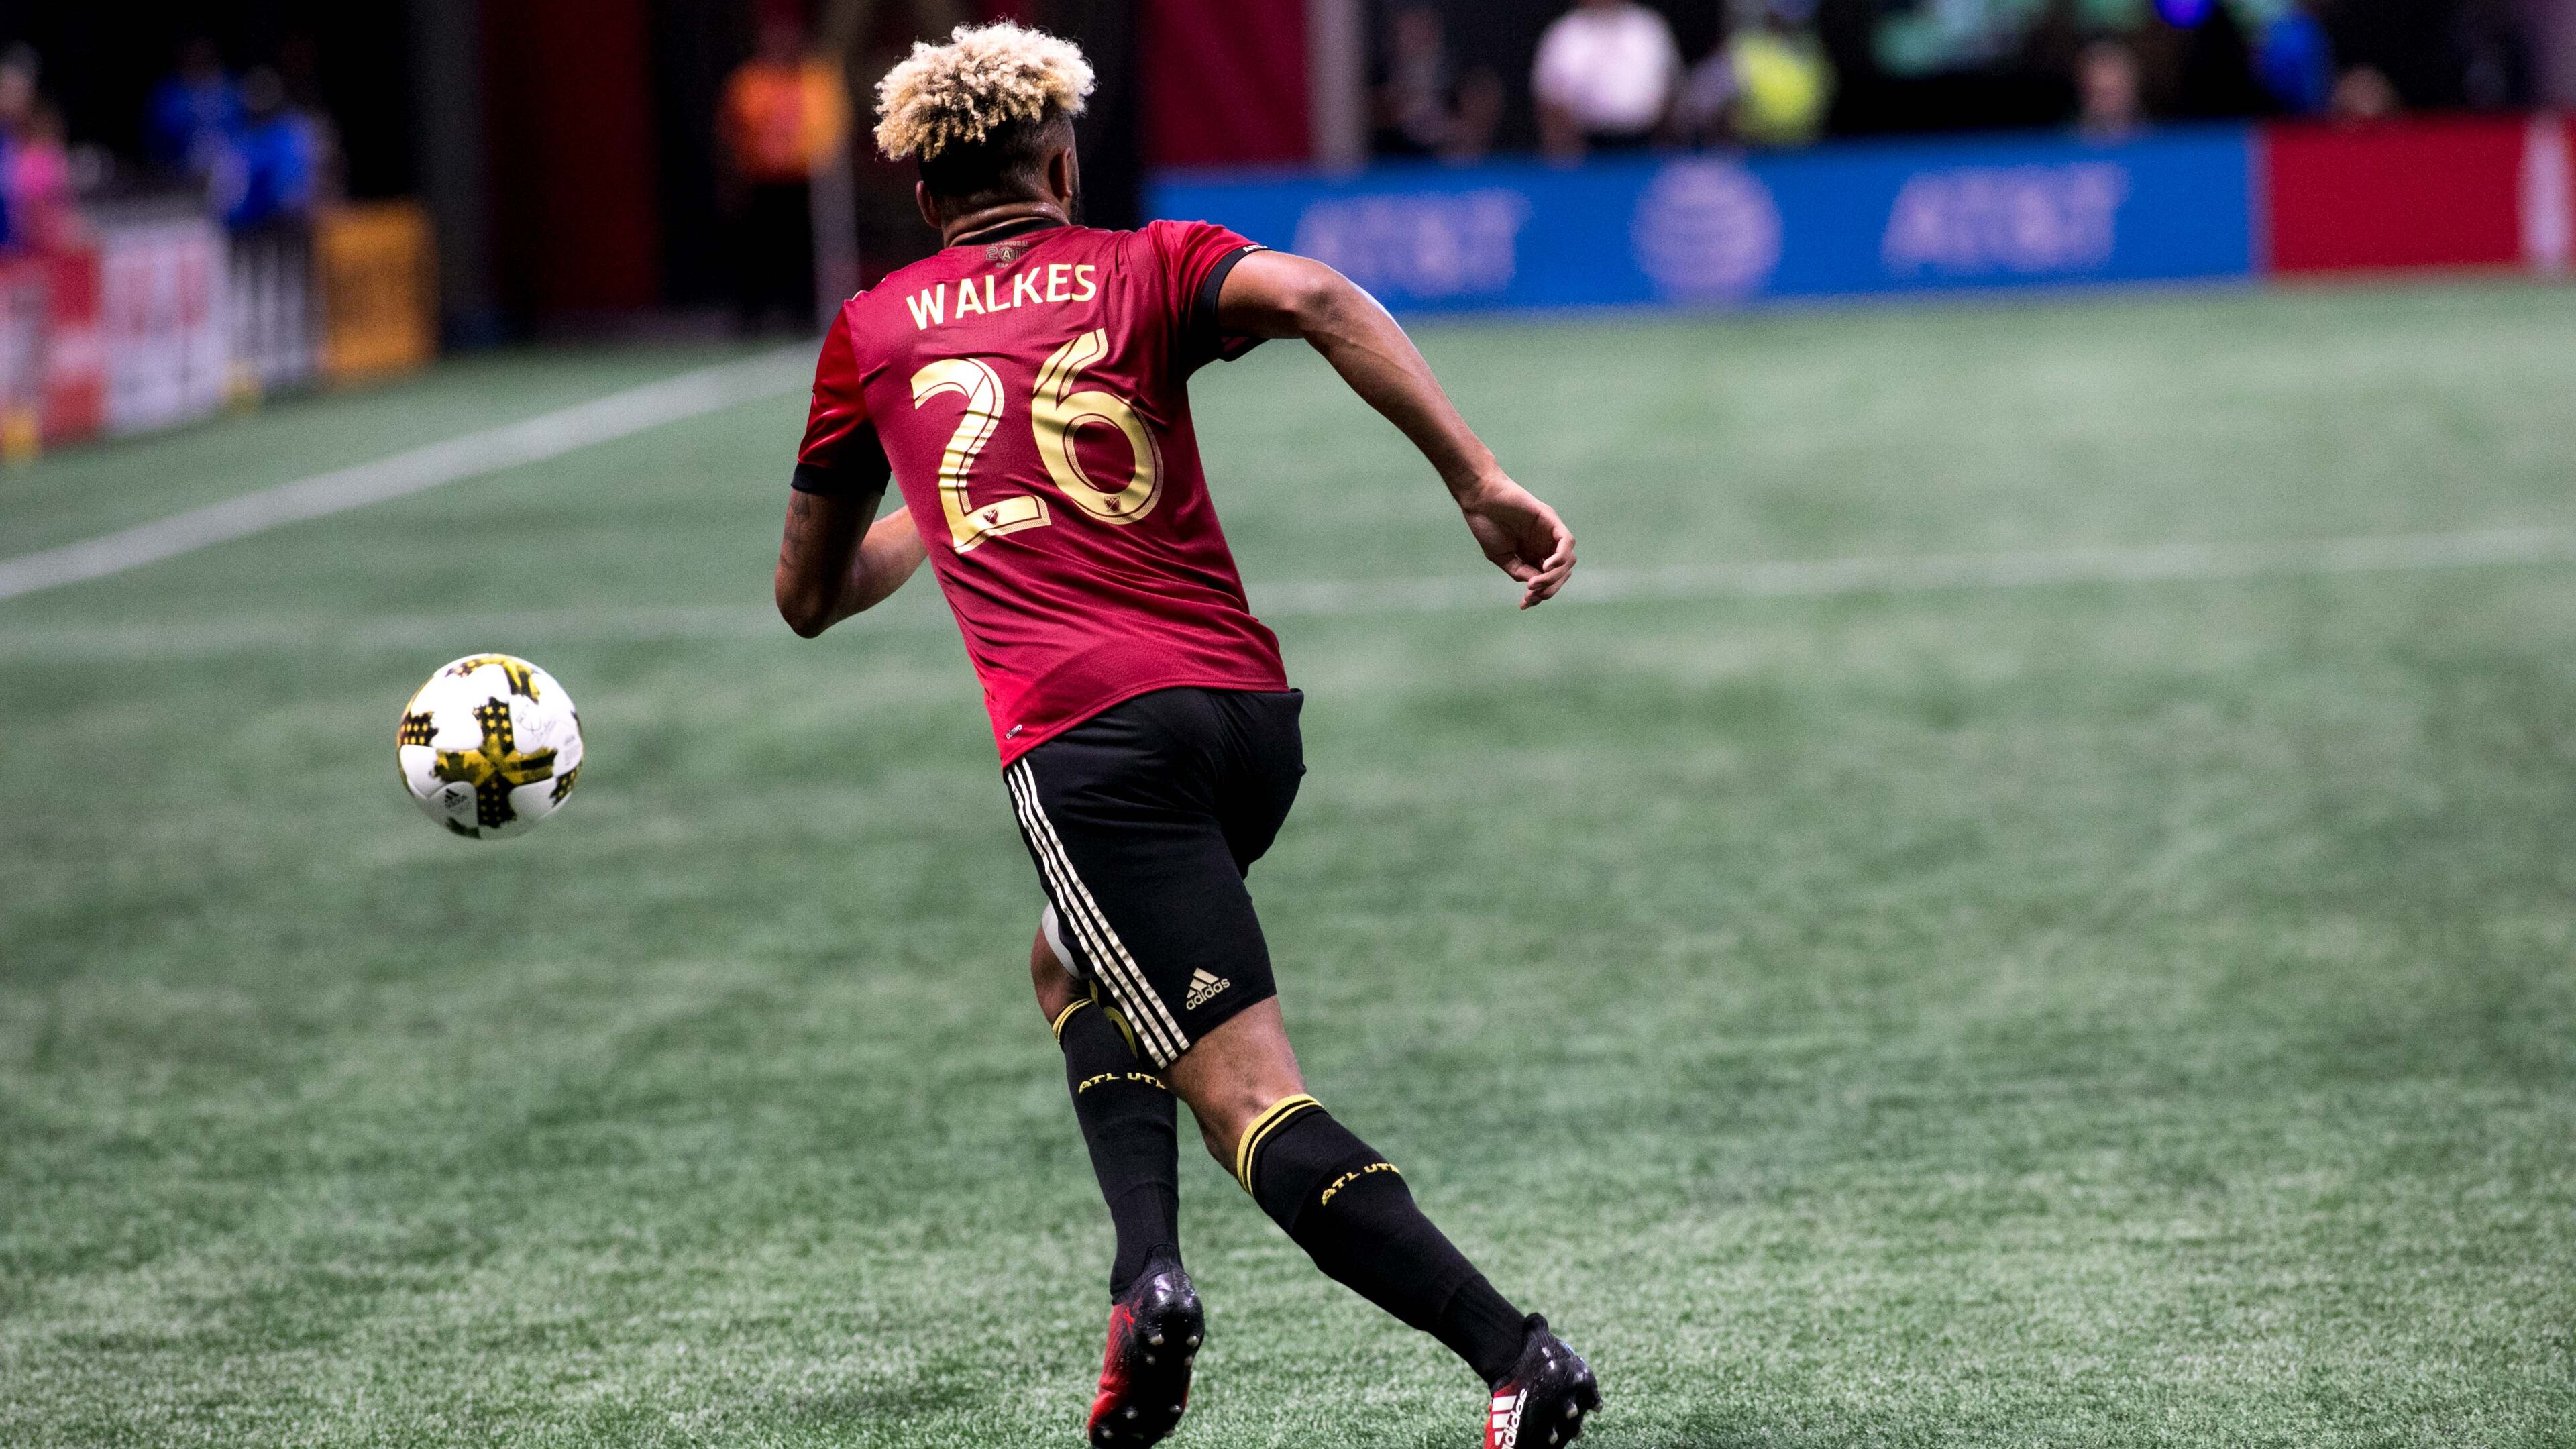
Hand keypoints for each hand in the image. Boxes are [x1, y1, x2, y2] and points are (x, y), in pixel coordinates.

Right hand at [1455, 472, 1574, 608]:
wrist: (1481, 500)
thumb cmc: (1487, 525)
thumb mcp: (1501, 557)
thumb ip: (1520, 571)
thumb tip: (1537, 585)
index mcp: (1533, 555)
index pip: (1548, 580)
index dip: (1540, 595)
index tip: (1524, 604)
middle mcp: (1545, 545)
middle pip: (1561, 574)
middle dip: (1549, 588)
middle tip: (1531, 593)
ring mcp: (1550, 533)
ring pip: (1567, 561)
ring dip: (1554, 576)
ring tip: (1535, 581)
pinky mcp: (1552, 520)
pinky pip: (1567, 543)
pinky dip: (1561, 558)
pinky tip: (1545, 566)